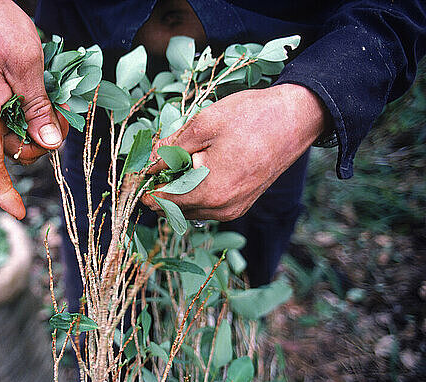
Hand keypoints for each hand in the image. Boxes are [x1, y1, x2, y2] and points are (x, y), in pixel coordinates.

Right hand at [0, 0, 68, 218]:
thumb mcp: (28, 70)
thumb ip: (39, 110)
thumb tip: (50, 146)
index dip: (5, 193)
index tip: (21, 214)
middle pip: (8, 152)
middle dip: (37, 145)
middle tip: (61, 120)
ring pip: (10, 136)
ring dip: (35, 128)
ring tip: (54, 104)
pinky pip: (5, 119)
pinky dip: (26, 116)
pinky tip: (41, 99)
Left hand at [142, 84, 328, 220]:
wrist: (297, 117)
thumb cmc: (251, 117)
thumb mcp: (202, 125)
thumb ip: (170, 148)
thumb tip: (148, 163)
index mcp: (209, 193)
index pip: (163, 203)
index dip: (146, 189)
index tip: (137, 174)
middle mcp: (222, 209)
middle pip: (176, 208)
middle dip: (162, 188)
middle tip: (156, 161)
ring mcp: (236, 208)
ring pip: (193, 208)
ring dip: (180, 189)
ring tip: (179, 159)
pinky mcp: (244, 202)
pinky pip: (210, 204)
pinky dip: (197, 190)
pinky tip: (198, 165)